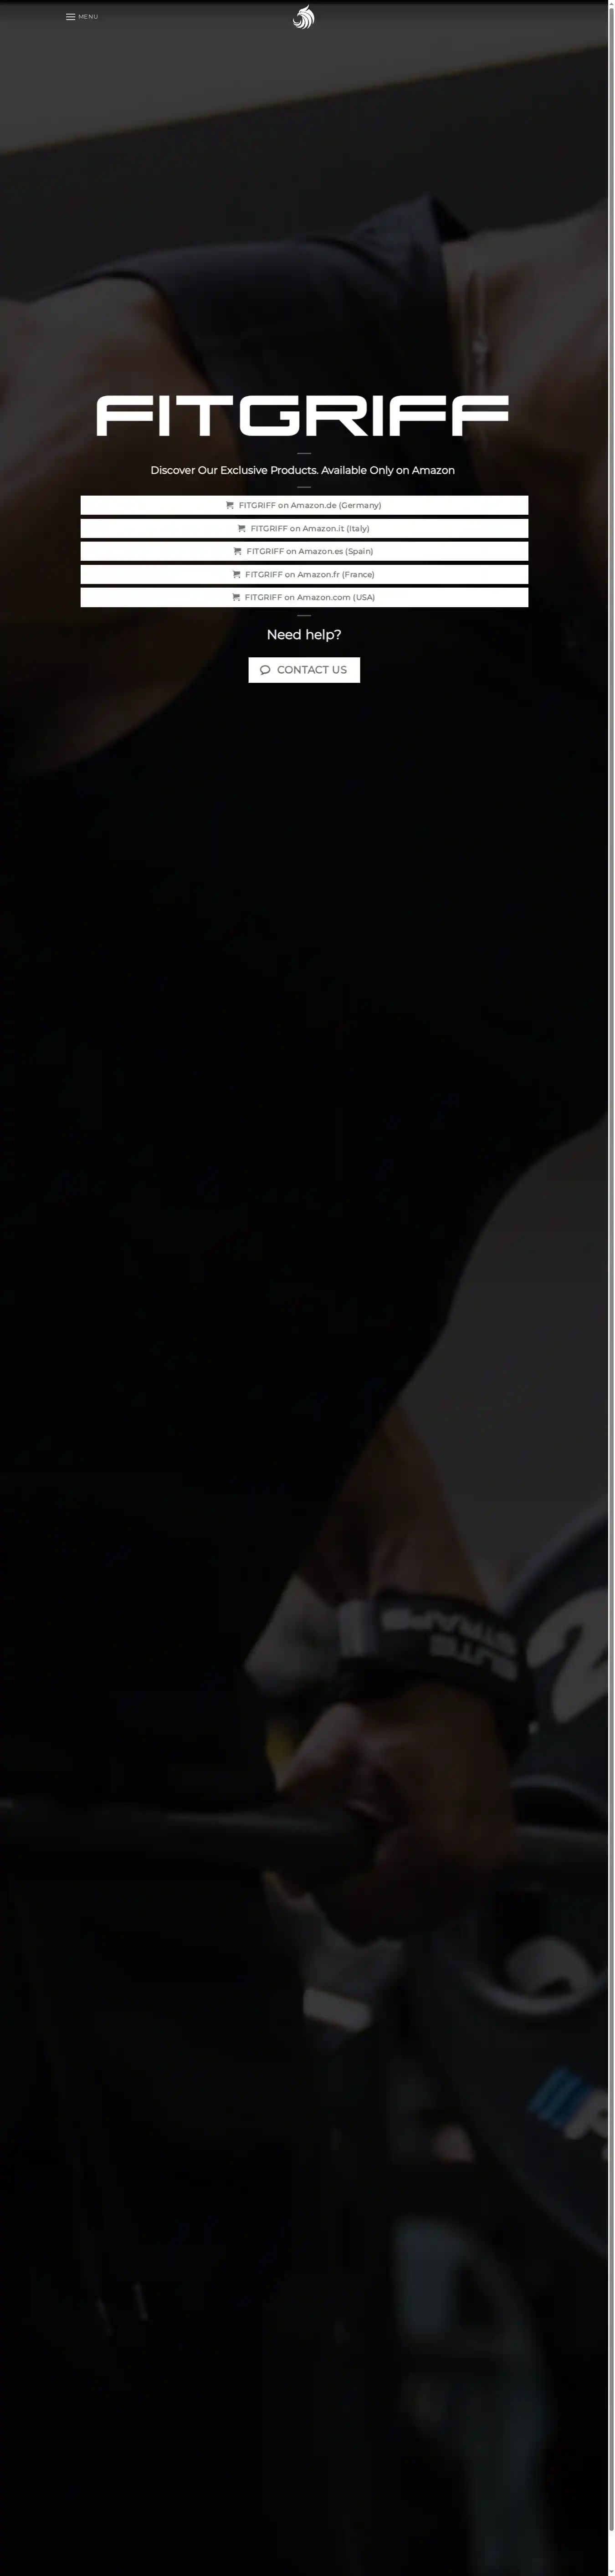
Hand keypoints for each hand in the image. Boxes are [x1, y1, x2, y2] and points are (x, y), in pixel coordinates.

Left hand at [276, 1687, 515, 1942]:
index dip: (328, 1891)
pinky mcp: (497, 1861)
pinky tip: (403, 1854)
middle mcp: (470, 1868)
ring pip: (417, 1920)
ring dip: (389, 1898)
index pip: (361, 1913)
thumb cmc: (397, 1719)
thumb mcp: (331, 1752)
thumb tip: (293, 1877)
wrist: (453, 1694)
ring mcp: (489, 1867)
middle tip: (344, 1856)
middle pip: (389, 1925)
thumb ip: (298, 1812)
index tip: (320, 1863)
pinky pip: (445, 1901)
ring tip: (375, 1851)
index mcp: (434, 1845)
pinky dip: (418, 1889)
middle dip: (357, 1897)